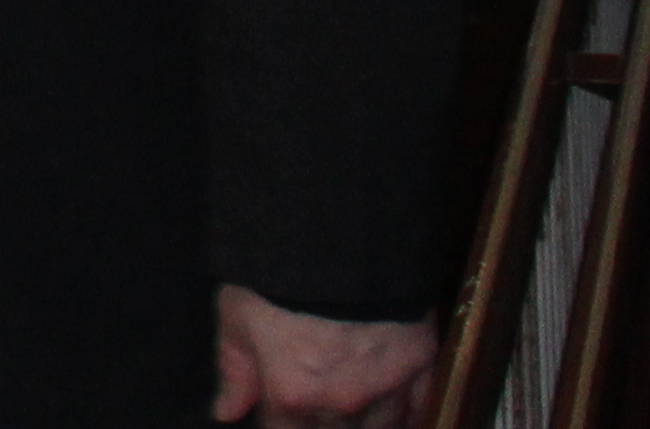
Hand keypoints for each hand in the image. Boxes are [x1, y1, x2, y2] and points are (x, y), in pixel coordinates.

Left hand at [214, 287, 431, 428]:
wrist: (342, 239)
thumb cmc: (280, 274)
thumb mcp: (237, 313)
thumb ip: (234, 369)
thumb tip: (227, 411)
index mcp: (292, 395)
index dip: (279, 419)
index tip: (280, 402)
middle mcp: (342, 404)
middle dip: (318, 421)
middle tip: (312, 390)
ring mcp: (387, 391)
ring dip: (360, 421)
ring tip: (346, 392)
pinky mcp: (423, 369)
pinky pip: (418, 412)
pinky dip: (404, 414)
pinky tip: (387, 402)